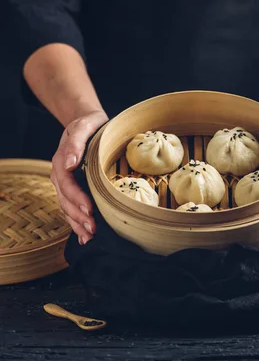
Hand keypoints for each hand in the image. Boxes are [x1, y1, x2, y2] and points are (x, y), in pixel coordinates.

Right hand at [51, 110, 108, 244]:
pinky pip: (71, 209)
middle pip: (66, 201)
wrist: (88, 123)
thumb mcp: (83, 125)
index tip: (90, 210)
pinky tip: (85, 237)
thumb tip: (70, 162)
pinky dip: (76, 224)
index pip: (67, 184)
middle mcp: (60, 175)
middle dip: (79, 217)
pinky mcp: (73, 189)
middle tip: (94, 229)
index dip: (77, 198)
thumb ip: (75, 142)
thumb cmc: (88, 124)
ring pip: (67, 208)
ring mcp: (65, 184)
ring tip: (90, 236)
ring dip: (78, 224)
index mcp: (61, 161)